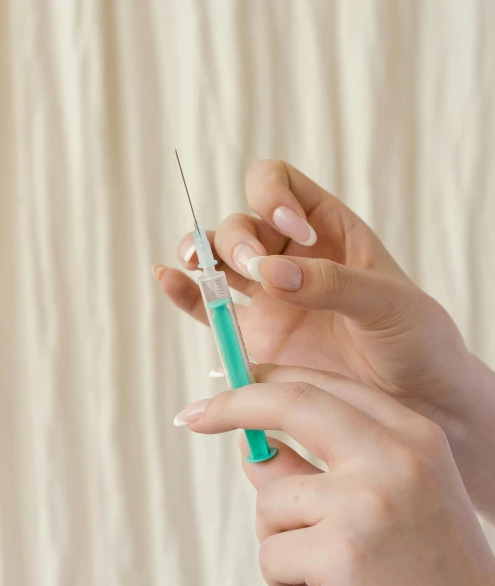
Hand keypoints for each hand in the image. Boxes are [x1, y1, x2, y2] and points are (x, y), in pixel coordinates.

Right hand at [157, 160, 469, 419]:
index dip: (272, 195)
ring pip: (217, 261)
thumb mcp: (389, 303)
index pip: (280, 184)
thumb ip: (332, 283)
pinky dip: (184, 294)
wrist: (417, 402)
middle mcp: (291, 257)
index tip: (292, 230)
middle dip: (238, 238)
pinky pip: (207, 310)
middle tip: (256, 268)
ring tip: (197, 265)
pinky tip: (168, 280)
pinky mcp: (253, 337)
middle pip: (240, 223)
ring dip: (201, 255)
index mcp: (327, 229)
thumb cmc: (416, 341)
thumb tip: (270, 274)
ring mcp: (268, 297)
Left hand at [174, 366, 494, 585]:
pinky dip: (282, 577)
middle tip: (191, 416)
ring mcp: (368, 501)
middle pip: (292, 402)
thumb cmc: (427, 568)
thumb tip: (254, 452)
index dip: (269, 379)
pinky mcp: (342, 552)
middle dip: (233, 404)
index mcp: (412, 434)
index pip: (325, 385)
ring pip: (272, 495)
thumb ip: (324, 468)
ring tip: (314, 568)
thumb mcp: (389, 498)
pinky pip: (271, 551)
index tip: (231, 383)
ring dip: (276, 534)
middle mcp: (394, 456)